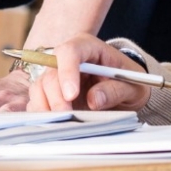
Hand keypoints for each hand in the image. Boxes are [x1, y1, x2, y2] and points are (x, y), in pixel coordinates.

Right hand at [26, 34, 150, 112]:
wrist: (126, 90)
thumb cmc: (130, 82)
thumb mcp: (132, 86)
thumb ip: (114, 90)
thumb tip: (93, 100)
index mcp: (88, 47)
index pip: (70, 51)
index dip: (67, 71)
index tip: (71, 94)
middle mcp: (67, 59)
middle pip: (51, 72)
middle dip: (56, 97)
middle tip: (67, 116)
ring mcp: (58, 76)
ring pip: (40, 87)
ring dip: (46, 106)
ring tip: (62, 123)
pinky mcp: (52, 93)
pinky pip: (38, 101)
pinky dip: (43, 113)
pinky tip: (55, 123)